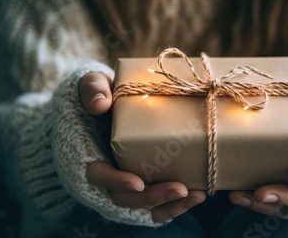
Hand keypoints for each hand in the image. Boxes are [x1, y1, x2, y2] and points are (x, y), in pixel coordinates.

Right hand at [79, 72, 205, 222]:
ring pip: (143, 206)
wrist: (112, 100)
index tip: (137, 182)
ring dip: (170, 205)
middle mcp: (107, 174)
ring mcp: (126, 181)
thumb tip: (99, 104)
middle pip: (124, 198)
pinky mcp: (144, 182)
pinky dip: (175, 204)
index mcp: (89, 153)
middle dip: (152, 198)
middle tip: (180, 189)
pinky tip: (198, 195)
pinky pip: (156, 203)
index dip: (116, 182)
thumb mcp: (91, 82)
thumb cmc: (101, 91)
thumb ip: (92, 89)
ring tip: (197, 195)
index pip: (97, 176)